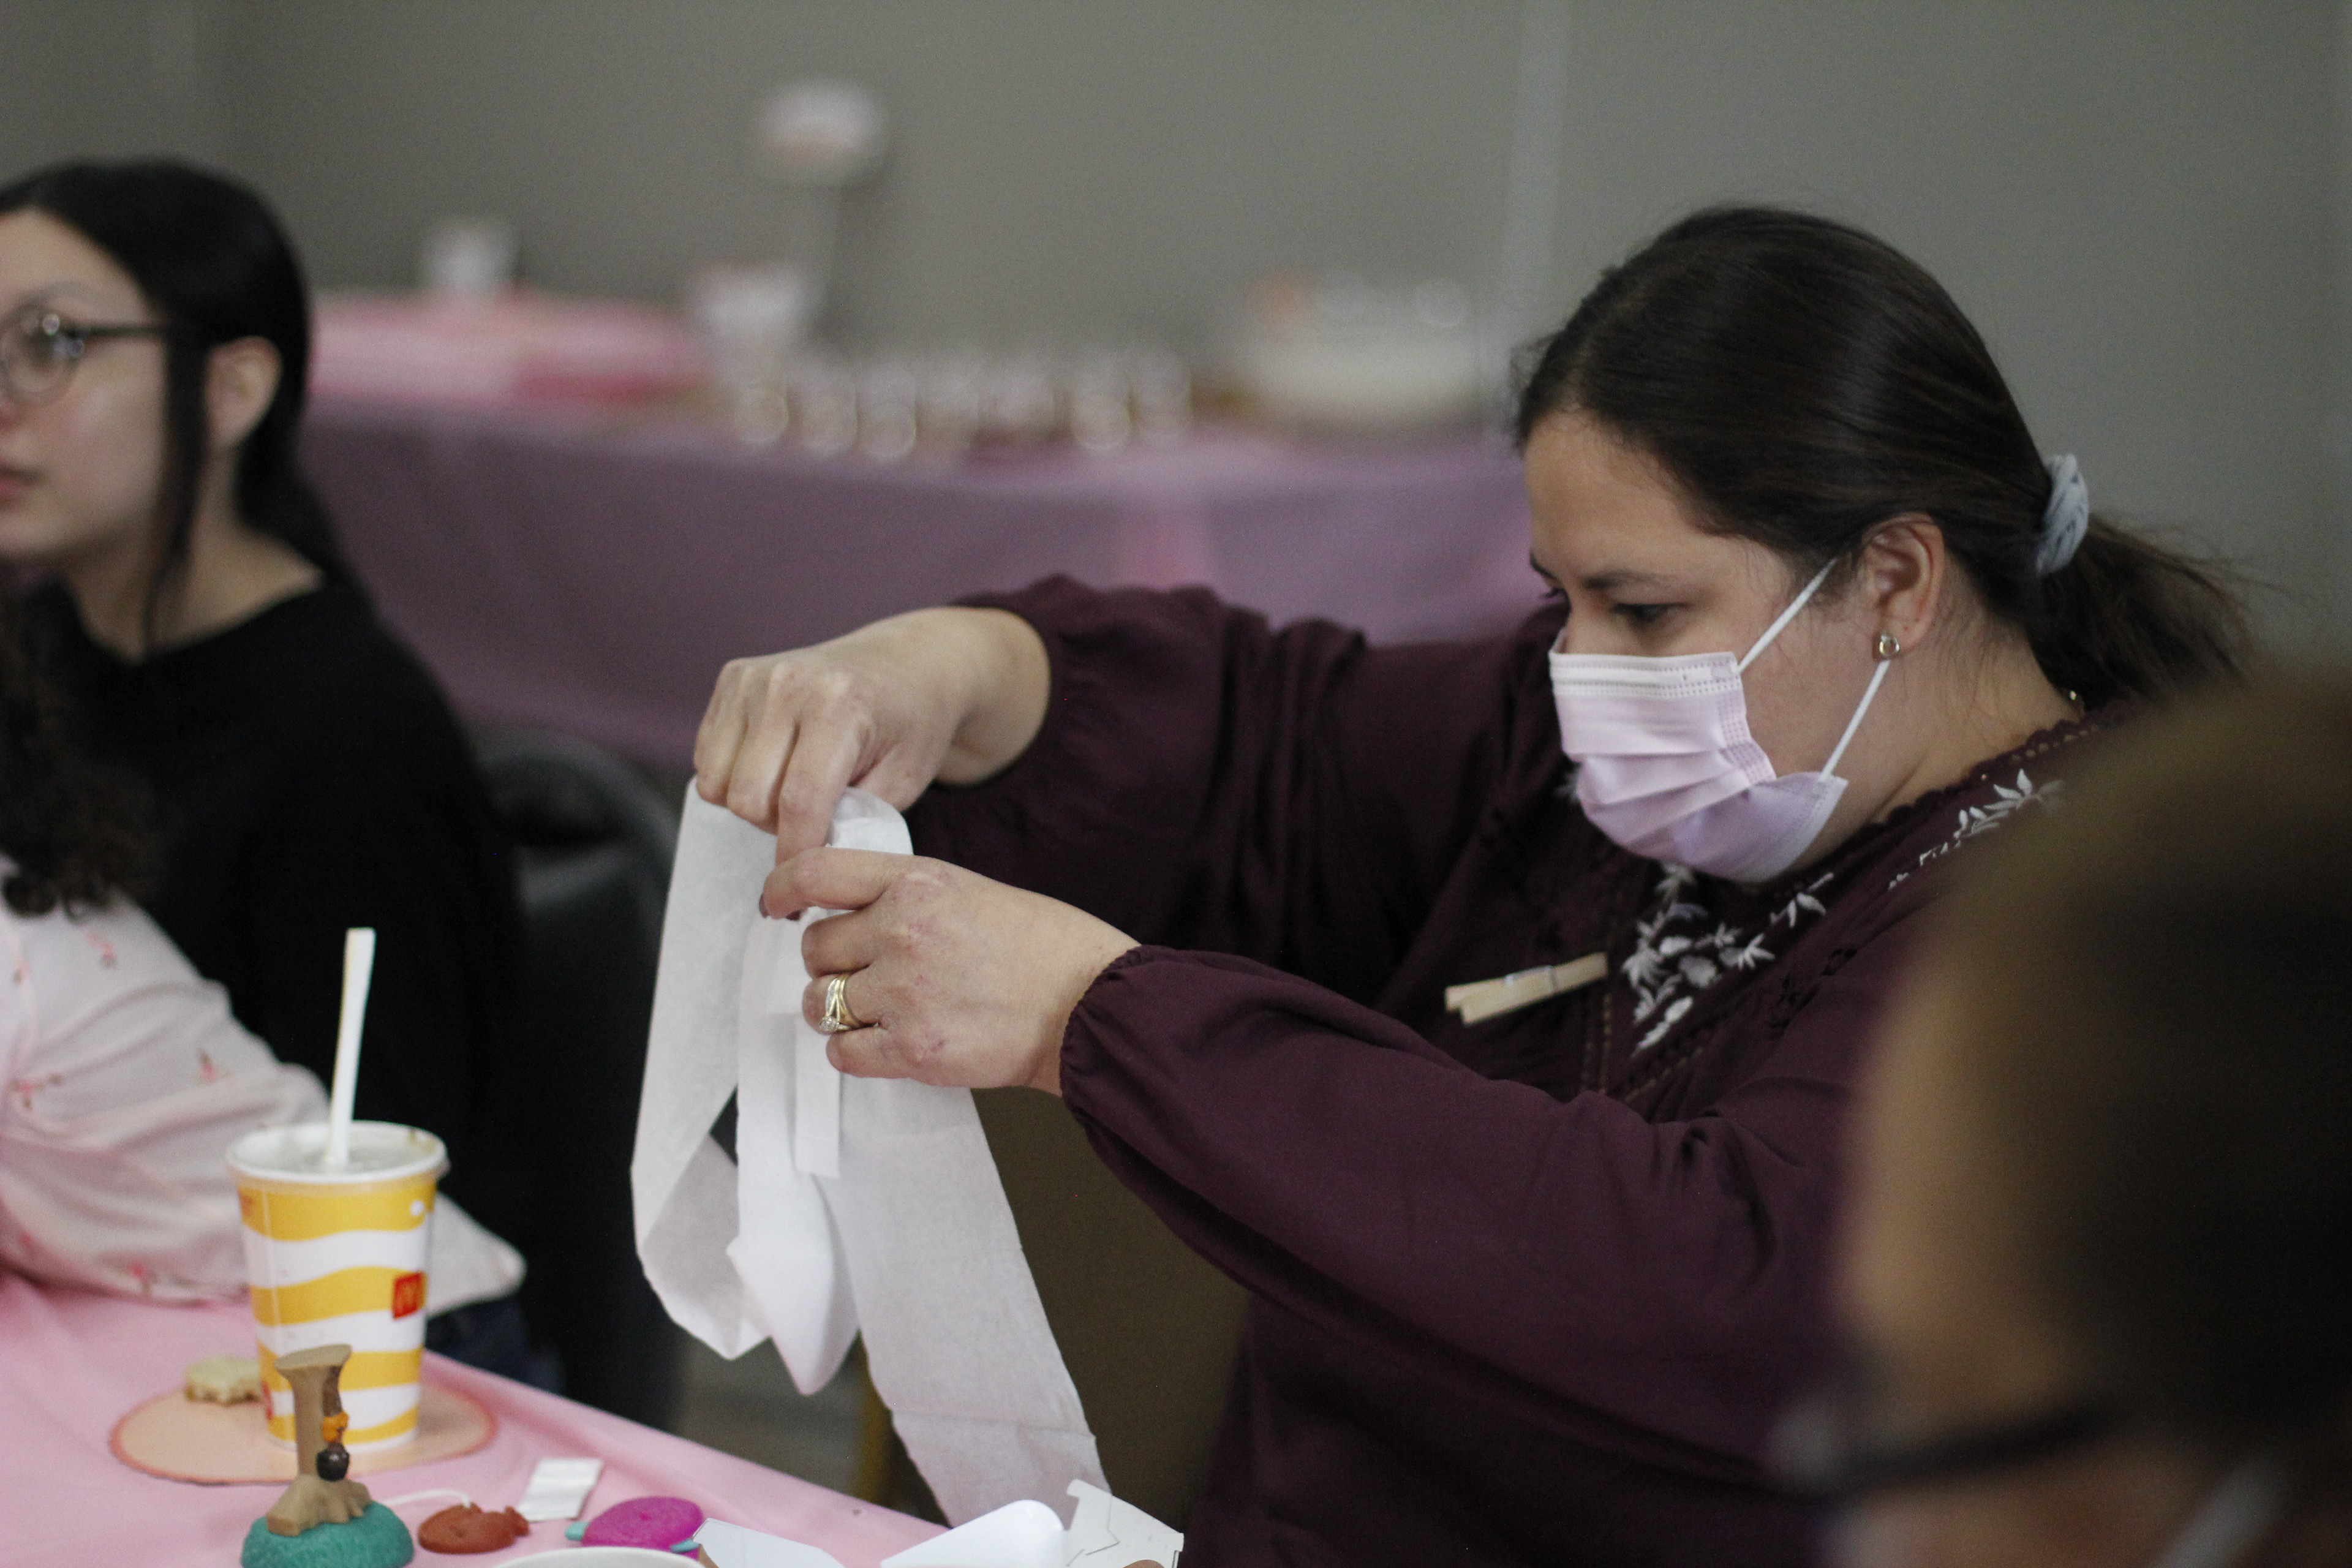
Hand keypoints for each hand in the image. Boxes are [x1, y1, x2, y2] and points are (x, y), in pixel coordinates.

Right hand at [695, 607, 1049, 861]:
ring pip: (717, 784)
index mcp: (839, 705)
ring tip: (794, 792)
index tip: (801, 893)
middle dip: (777, 828)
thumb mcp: (902, 782)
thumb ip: (852, 821)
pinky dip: (733, 777)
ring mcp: (754, 677)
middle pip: (748, 798)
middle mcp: (788, 683)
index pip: (798, 801)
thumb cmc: (911, 727)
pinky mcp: (732, 677)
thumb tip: (805, 865)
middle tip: (813, 822)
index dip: (796, 855)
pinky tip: (773, 767)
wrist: (908, 664)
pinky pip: (706, 759)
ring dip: (751, 804)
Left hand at [769, 848, 1137, 1095]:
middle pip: (813, 947)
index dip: (780, 889)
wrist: (1092, 1005)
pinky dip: (856, 1052)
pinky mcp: (913, 1048)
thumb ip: (906, 897)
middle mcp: (903, 930)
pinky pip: (842, 1053)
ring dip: (837, 1010)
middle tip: (867, 973)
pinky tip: (890, 1042)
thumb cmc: (1044, 948)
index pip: (814, 872)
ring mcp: (905, 991)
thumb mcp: (971, 891)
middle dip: (829, 963)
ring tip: (881, 1011)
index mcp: (918, 881)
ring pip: (818, 1003)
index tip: (775, 905)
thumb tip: (846, 914)